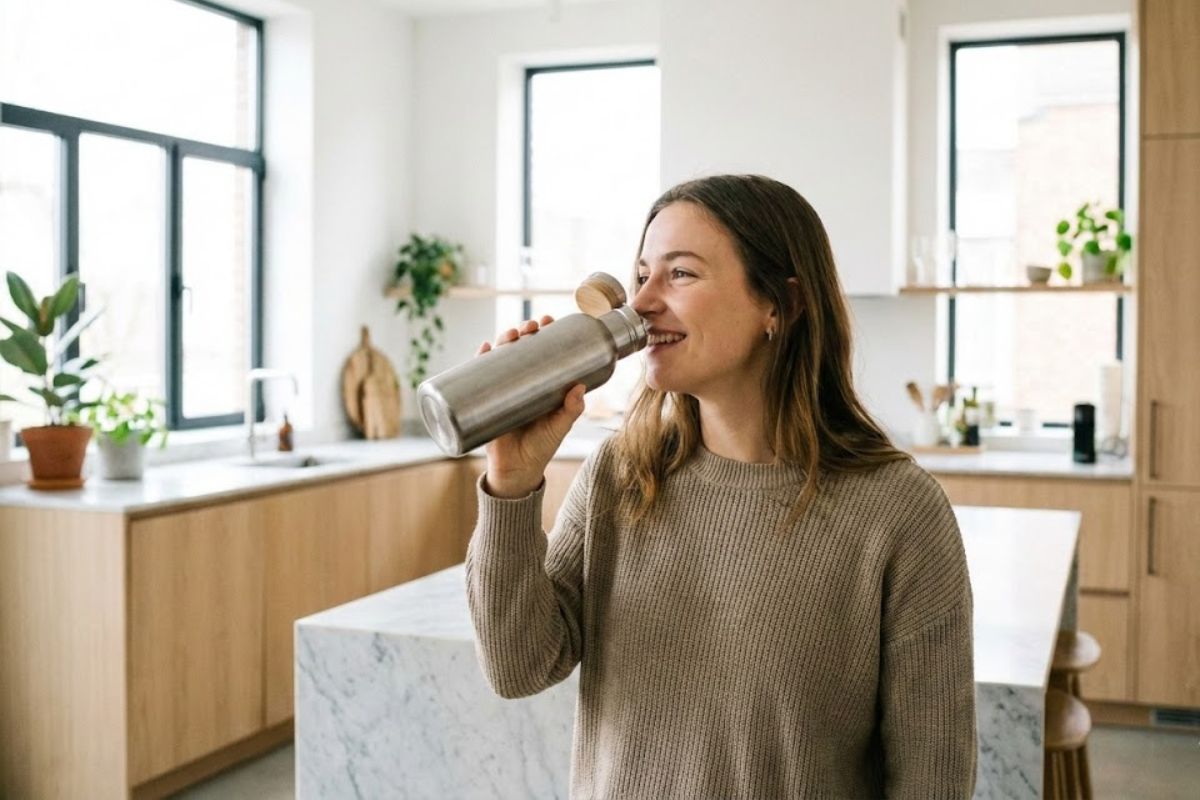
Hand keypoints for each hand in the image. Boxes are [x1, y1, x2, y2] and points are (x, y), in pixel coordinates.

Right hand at [476, 315, 585, 497]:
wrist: (515, 470)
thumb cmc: (541, 447)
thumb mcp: (559, 427)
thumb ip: (571, 410)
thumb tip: (579, 387)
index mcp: (543, 384)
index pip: (544, 351)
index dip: (546, 333)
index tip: (549, 321)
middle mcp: (522, 382)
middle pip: (521, 348)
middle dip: (524, 332)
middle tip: (529, 327)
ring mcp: (503, 388)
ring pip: (501, 356)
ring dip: (503, 339)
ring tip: (509, 335)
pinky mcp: (485, 399)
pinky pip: (479, 375)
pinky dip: (479, 359)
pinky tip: (482, 348)